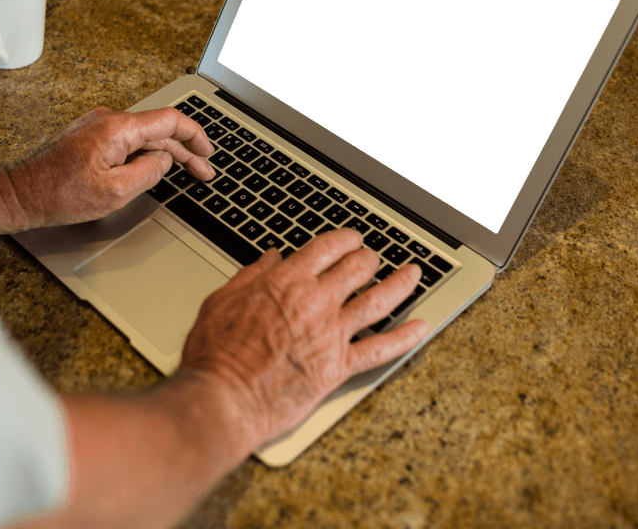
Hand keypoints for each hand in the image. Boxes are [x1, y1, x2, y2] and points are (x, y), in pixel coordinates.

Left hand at [10, 106, 214, 227]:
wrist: (19, 193)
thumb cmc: (57, 194)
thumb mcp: (114, 192)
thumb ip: (148, 174)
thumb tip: (164, 162)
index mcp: (117, 129)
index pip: (169, 121)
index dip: (195, 135)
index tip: (208, 152)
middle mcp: (107, 120)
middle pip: (158, 130)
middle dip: (185, 151)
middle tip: (203, 172)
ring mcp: (97, 126)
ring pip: (143, 136)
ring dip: (166, 153)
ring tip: (185, 172)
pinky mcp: (89, 136)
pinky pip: (126, 140)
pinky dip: (145, 153)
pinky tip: (155, 166)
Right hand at [177, 229, 430, 450]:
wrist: (224, 397)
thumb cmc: (216, 354)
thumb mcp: (221, 301)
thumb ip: (251, 276)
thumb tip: (270, 258)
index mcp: (286, 281)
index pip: (326, 247)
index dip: (344, 239)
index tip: (351, 238)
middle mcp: (315, 301)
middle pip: (357, 268)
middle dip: (369, 258)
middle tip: (373, 257)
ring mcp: (332, 333)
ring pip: (378, 300)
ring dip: (400, 283)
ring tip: (413, 273)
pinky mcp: (339, 366)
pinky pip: (382, 349)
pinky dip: (406, 337)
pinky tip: (421, 327)